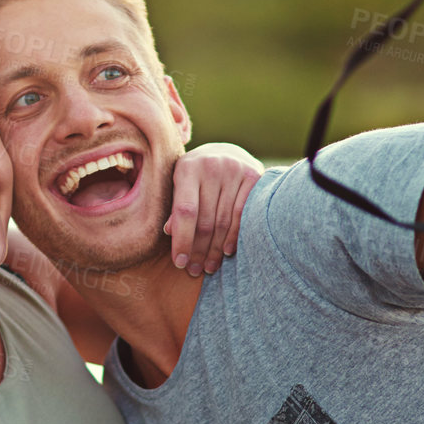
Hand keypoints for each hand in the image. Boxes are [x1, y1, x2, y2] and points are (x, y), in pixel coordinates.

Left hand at [165, 142, 264, 277]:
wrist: (226, 152)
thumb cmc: (196, 176)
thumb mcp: (180, 186)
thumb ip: (175, 206)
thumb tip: (169, 232)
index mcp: (187, 168)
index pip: (185, 211)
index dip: (183, 239)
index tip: (180, 263)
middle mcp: (212, 166)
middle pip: (206, 220)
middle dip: (199, 250)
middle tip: (195, 270)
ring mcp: (235, 169)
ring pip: (224, 221)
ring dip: (216, 249)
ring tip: (209, 267)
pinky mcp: (254, 175)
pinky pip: (242, 214)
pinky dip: (234, 236)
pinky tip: (227, 252)